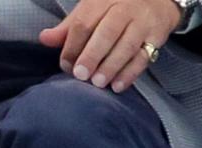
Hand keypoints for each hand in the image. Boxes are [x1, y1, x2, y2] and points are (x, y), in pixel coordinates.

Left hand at [40, 0, 180, 92]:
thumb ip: (69, 28)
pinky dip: (130, 73)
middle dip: (92, 55)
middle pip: (107, 31)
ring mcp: (142, 21)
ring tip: (98, 83)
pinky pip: (143, 57)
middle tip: (81, 75)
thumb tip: (44, 38)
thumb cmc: (116, 8)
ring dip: (111, 66)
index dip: (72, 45)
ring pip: (127, 45)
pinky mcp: (156, 35)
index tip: (66, 64)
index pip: (84, 22)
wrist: (158, 0)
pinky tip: (117, 86)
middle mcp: (124, 7)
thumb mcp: (92, 10)